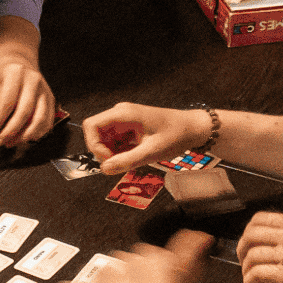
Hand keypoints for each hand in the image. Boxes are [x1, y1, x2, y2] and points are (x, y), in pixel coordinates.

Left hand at [0, 53, 55, 146]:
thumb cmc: (2, 75)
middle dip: (10, 131)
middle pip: (25, 111)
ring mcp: (45, 89)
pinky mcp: (51, 99)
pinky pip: (48, 120)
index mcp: (16, 72)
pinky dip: (37, 133)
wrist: (19, 62)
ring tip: (11, 143)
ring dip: (25, 135)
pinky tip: (24, 138)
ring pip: (40, 118)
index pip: (7, 101)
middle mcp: (34, 80)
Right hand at [82, 103, 212, 174]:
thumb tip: (104, 169)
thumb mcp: (151, 151)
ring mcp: (124, 121)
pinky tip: (135, 157)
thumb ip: (127, 160)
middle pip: (96, 134)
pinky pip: (114, 142)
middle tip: (120, 163)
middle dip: (103, 152)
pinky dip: (119, 153)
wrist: (192, 129)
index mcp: (123, 113)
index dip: (93, 145)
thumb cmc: (175, 135)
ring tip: (132, 160)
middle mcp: (120, 114)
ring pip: (104, 140)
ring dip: (112, 154)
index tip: (108, 159)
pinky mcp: (128, 129)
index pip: (91, 125)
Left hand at [235, 211, 282, 282]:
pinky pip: (258, 273)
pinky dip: (249, 280)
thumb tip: (281, 239)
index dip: (248, 229)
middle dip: (241, 247)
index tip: (247, 240)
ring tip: (247, 276)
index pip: (262, 219)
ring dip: (244, 267)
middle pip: (251, 235)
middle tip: (242, 259)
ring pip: (252, 254)